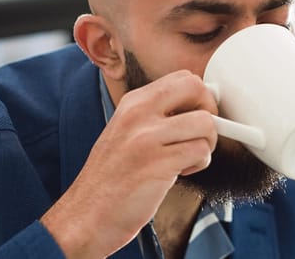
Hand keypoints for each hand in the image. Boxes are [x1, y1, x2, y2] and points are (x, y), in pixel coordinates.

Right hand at [40, 70, 217, 257]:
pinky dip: (200, 164)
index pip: (182, 78)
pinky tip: (181, 172)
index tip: (196, 116)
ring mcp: (146, 137)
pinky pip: (201, 151)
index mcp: (132, 103)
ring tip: (187, 158)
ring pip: (206, 122)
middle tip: (200, 134)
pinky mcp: (157, 164)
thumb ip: (157, 116)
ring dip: (206, 144)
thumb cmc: (109, 181)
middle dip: (209, 110)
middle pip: (195, 87)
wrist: (84, 217)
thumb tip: (198, 107)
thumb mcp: (126, 133)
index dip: (199, 96)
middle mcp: (138, 114)